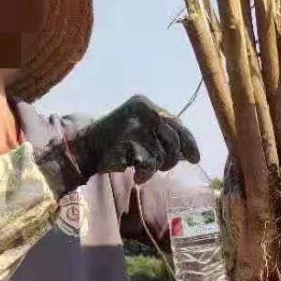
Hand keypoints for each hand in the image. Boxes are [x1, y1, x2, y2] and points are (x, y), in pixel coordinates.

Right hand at [67, 96, 199, 183]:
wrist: (85, 147)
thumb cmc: (115, 142)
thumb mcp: (140, 131)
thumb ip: (162, 136)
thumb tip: (190, 152)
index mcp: (147, 105)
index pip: (178, 124)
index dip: (190, 143)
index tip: (195, 158)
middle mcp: (144, 111)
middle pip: (175, 141)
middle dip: (172, 160)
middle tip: (162, 168)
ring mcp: (137, 126)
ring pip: (164, 155)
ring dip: (156, 168)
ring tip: (143, 169)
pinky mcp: (130, 142)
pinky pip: (150, 164)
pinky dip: (146, 174)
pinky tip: (137, 176)